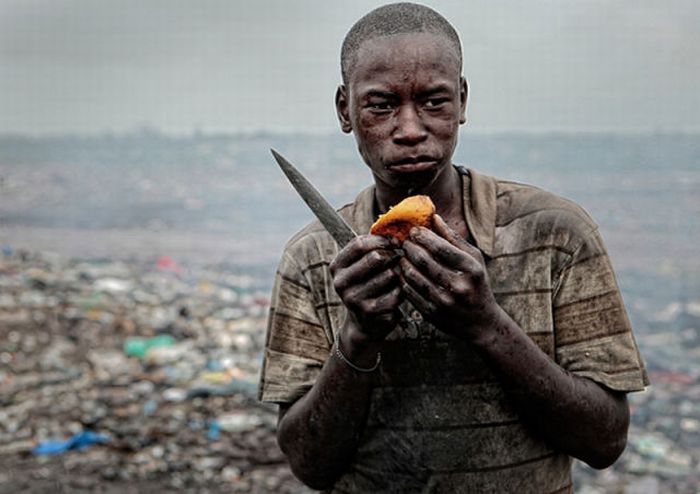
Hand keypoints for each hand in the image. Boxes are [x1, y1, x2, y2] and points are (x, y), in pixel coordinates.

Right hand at [329, 235, 403, 343]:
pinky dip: (402, 291)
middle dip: (392, 256)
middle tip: (398, 259)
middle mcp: (341, 283)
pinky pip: (397, 292)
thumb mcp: (361, 265)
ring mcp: (354, 299)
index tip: (393, 241)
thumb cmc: (368, 285)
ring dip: (398, 275)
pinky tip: (397, 294)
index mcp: (336, 267)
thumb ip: (372, 248)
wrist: (365, 323)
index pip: (359, 244)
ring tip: (395, 280)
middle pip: (376, 257)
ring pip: (390, 274)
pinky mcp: (370, 312)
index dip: (380, 240)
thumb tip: (394, 233)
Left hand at [399, 214, 499, 340]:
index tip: (414, 230)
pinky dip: (403, 279)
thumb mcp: (473, 259)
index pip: (441, 247)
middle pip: (423, 260)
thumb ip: (453, 238)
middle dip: (409, 247)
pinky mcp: (431, 314)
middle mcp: (458, 286)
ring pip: (412, 275)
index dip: (423, 236)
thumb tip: (434, 217)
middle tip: (404, 241)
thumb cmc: (476, 283)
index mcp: (471, 269)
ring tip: (403, 255)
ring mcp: (443, 302)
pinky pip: (409, 291)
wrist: (481, 322)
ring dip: (403, 261)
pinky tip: (403, 271)